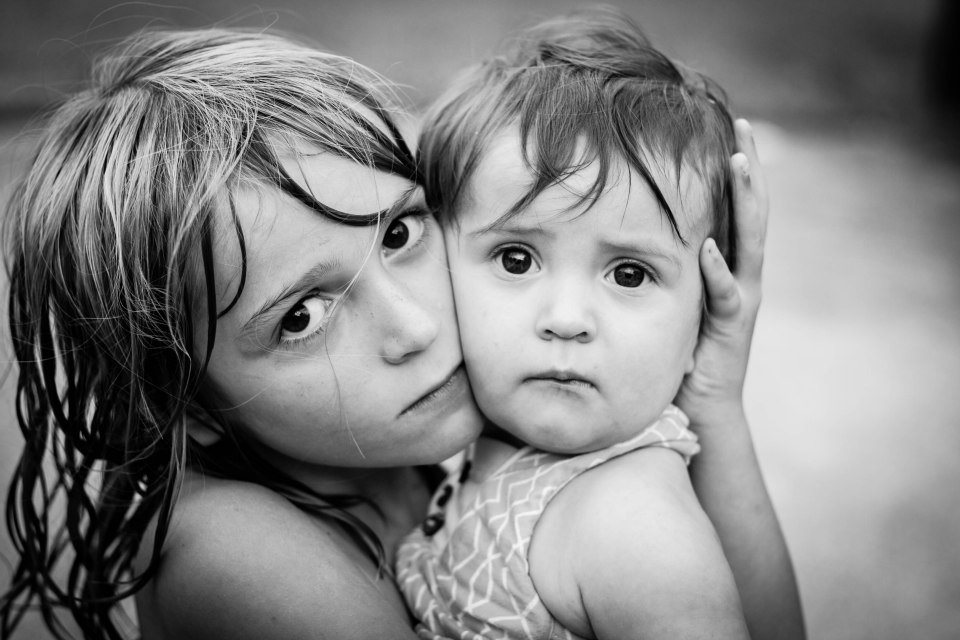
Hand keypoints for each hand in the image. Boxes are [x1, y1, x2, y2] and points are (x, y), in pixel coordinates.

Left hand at [675, 119, 767, 424]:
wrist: (702, 406)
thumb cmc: (681, 351)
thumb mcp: (671, 298)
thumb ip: (661, 266)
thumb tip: (619, 235)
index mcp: (724, 265)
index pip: (733, 209)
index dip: (733, 173)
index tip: (727, 131)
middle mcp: (739, 276)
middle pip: (750, 214)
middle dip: (749, 170)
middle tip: (745, 127)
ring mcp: (740, 300)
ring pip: (748, 243)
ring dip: (745, 202)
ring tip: (740, 162)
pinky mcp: (732, 328)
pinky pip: (725, 296)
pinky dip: (718, 272)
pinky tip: (707, 248)